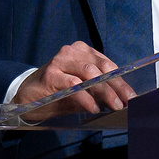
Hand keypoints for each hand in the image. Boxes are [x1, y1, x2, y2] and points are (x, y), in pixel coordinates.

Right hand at [13, 41, 136, 119]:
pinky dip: (86, 97)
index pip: (108, 65)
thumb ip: (98, 91)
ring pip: (90, 74)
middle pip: (102, 68)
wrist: (26, 95)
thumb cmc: (57, 92)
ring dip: (105, 91)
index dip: (121, 81)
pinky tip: (93, 107)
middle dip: (117, 86)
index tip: (132, 96)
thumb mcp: (81, 90)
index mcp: (83, 51)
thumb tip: (120, 100)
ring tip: (114, 106)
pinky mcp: (51, 74)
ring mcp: (61, 61)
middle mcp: (73, 52)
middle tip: (127, 102)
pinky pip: (74, 84)